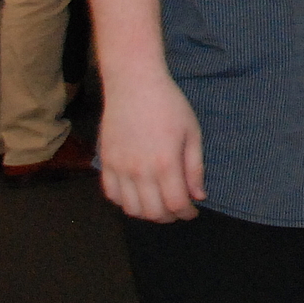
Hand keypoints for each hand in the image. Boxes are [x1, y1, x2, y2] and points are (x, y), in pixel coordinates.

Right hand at [99, 69, 204, 221]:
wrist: (135, 85)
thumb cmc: (169, 105)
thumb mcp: (192, 133)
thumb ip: (195, 168)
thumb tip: (199, 195)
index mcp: (165, 163)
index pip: (176, 204)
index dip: (187, 213)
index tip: (193, 210)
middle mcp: (139, 171)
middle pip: (152, 212)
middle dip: (169, 217)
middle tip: (178, 210)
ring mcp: (119, 168)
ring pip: (130, 208)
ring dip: (147, 213)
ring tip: (159, 205)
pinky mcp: (105, 162)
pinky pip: (111, 194)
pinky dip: (125, 202)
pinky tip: (137, 195)